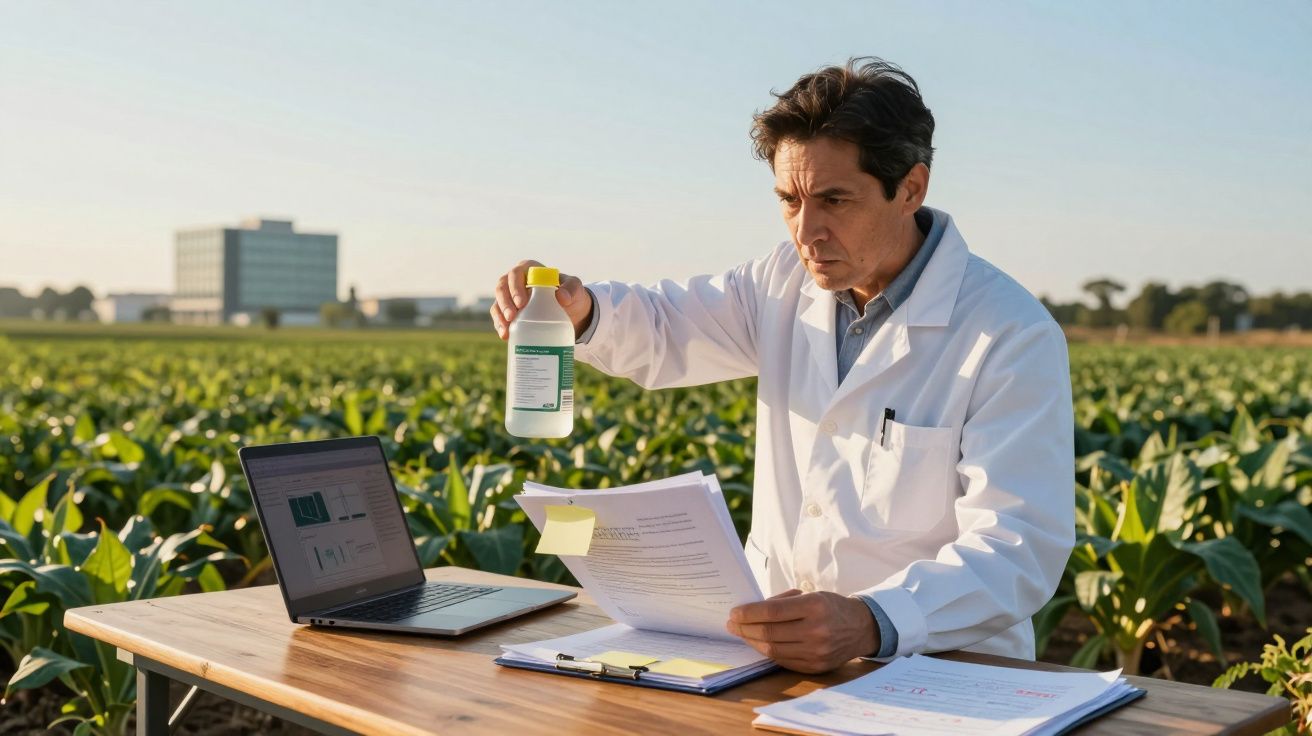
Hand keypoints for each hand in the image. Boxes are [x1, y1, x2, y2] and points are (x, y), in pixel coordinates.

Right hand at [490, 259, 592, 340]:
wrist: (572, 313)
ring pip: (498, 302)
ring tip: (507, 329)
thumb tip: (562, 297)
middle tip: (512, 317)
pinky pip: (499, 317)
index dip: (515, 286)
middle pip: (502, 287)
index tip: (522, 303)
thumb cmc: (571, 295)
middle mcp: (516, 282)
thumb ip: (572, 288)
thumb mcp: (576, 289)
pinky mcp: (510, 312)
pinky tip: (505, 335)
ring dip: (499, 315)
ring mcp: (511, 297)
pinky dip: (500, 325)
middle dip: (505, 302)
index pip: (516, 273)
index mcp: (530, 270)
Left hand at [726, 589, 878, 673]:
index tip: (734, 612)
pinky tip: (758, 643)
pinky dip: (767, 652)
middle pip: (769, 632)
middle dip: (745, 628)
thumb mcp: (811, 595)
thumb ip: (783, 602)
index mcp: (815, 607)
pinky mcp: (815, 667)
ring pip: (772, 649)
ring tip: (741, 633)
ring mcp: (816, 652)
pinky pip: (783, 660)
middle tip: (732, 624)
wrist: (861, 628)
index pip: (772, 612)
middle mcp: (816, 630)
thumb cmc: (831, 607)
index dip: (749, 613)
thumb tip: (752, 611)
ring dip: (752, 641)